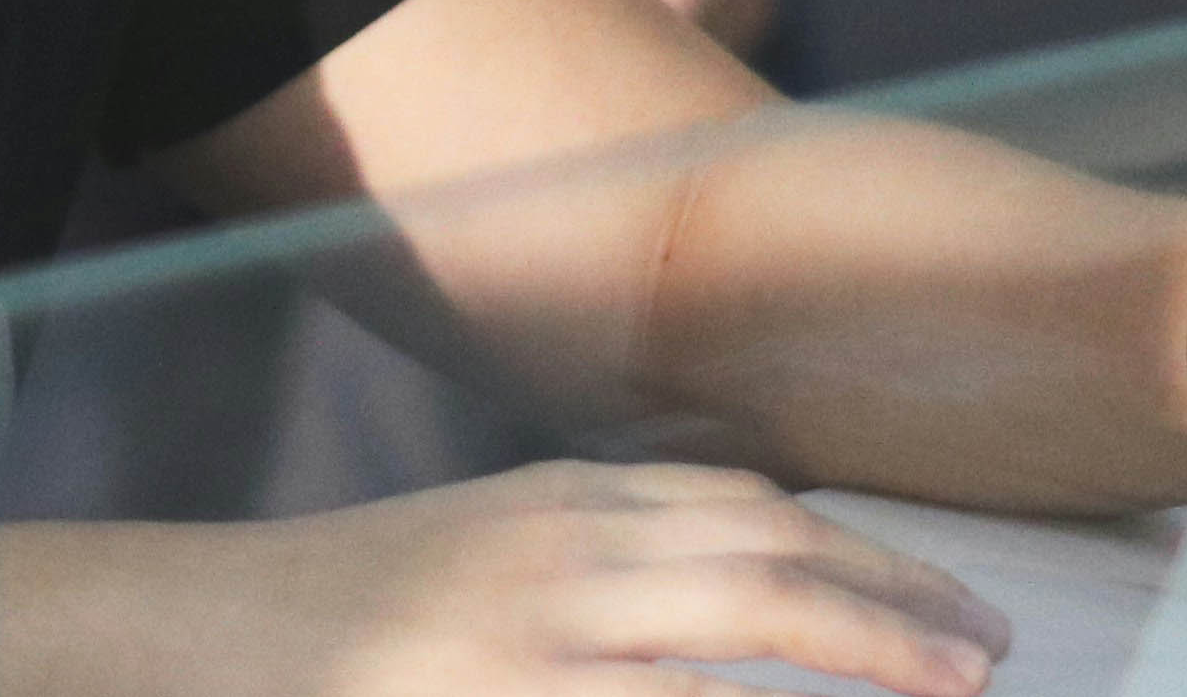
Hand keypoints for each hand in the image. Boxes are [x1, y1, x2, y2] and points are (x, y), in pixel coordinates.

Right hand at [88, 458, 1010, 695]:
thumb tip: (742, 592)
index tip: (949, 608)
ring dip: (856, 658)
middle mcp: (556, 556)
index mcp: (556, 507)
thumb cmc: (352, 616)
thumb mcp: (488, 558)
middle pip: (766, 565)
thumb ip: (601, 566)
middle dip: (895, 611)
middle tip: (988, 656)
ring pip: (735, 641)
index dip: (866, 559)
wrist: (198, 634)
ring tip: (950, 693)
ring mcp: (532, 641)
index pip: (747, 512)